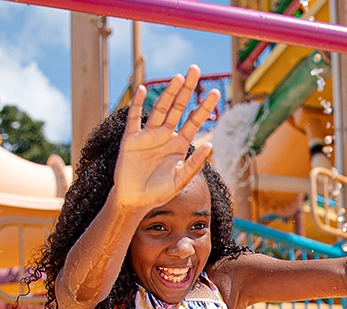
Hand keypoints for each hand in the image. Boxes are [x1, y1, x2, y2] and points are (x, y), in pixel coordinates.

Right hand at [112, 65, 219, 212]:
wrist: (135, 200)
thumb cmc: (159, 192)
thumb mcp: (181, 180)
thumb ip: (195, 164)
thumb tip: (210, 145)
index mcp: (179, 144)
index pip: (194, 120)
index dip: (204, 107)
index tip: (215, 92)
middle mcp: (165, 135)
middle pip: (178, 107)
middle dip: (186, 89)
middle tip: (195, 69)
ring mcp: (148, 135)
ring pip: (160, 108)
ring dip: (168, 93)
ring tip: (178, 77)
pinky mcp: (131, 139)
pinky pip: (134, 119)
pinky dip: (138, 105)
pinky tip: (143, 90)